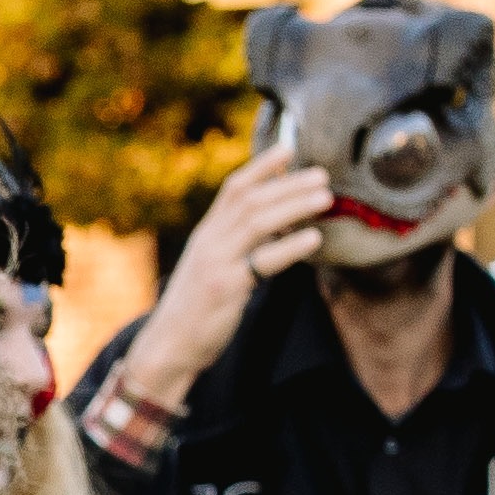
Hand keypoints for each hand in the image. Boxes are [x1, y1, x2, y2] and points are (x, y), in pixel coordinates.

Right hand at [124, 142, 330, 409]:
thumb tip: (280, 222)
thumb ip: (238, 243)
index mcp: (206, 234)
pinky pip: (263, 261)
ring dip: (294, 206)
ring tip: (325, 198)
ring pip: (257, 223)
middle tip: (321, 176)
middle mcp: (209, 242)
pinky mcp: (226, 288)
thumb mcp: (212, 266)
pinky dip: (290, 247)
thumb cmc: (196, 307)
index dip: (262, 166)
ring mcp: (216, 263)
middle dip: (288, 184)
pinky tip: (314, 238)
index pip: (233, 189)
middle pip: (250, 201)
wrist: (169, 344)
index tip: (289, 150)